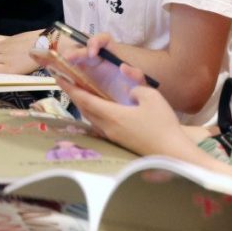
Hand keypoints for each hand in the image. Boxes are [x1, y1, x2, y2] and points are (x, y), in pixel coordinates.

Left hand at [58, 76, 195, 157]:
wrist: (172, 152)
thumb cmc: (162, 124)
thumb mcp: (151, 96)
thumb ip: (135, 85)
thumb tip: (127, 86)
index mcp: (112, 115)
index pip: (85, 99)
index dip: (71, 88)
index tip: (60, 77)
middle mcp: (108, 127)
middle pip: (85, 110)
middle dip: (75, 96)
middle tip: (68, 83)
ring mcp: (113, 136)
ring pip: (91, 118)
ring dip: (84, 106)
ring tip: (81, 94)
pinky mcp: (120, 142)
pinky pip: (99, 125)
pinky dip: (93, 114)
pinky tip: (99, 110)